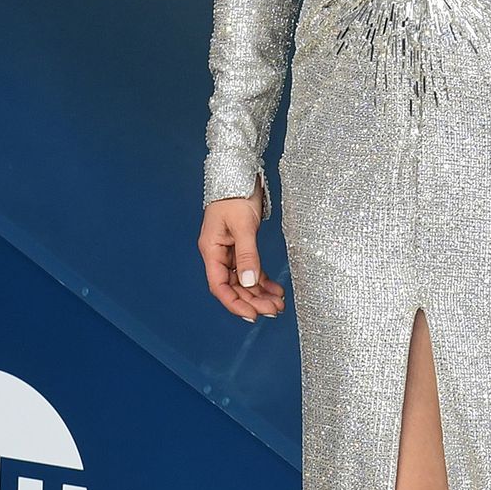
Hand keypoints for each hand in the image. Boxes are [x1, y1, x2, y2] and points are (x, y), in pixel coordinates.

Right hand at [199, 196, 286, 323]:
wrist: (240, 174)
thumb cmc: (235, 195)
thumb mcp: (243, 226)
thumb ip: (247, 255)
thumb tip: (250, 283)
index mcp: (211, 250)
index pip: (219, 286)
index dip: (234, 303)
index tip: (253, 315)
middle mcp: (218, 254)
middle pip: (233, 286)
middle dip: (252, 301)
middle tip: (274, 310)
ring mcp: (230, 251)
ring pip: (244, 280)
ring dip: (259, 294)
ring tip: (278, 304)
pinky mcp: (241, 246)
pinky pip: (251, 270)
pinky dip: (263, 281)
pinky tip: (276, 290)